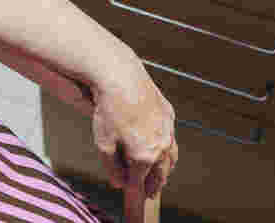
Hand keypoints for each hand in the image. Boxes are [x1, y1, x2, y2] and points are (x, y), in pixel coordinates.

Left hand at [90, 66, 176, 220]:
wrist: (121, 78)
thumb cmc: (109, 111)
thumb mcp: (103, 144)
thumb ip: (112, 168)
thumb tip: (119, 183)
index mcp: (145, 156)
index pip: (140, 181)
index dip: (135, 190)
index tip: (133, 197)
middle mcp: (161, 145)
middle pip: (161, 172)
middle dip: (155, 184)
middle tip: (152, 193)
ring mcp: (168, 130)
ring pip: (171, 156)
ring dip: (166, 169)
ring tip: (162, 176)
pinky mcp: (169, 114)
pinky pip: (171, 137)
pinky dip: (167, 147)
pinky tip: (162, 147)